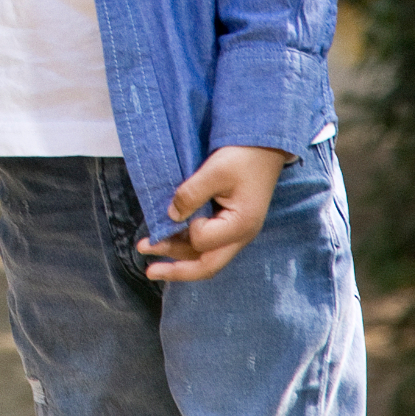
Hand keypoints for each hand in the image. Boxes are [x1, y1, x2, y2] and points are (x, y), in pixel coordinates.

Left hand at [137, 144, 290, 282]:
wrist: (266, 146)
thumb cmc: (243, 156)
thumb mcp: (216, 170)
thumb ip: (192, 194)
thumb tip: (171, 216)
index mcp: (240, 225)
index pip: (203, 241)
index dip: (184, 231)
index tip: (176, 211)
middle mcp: (240, 236)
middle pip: (207, 264)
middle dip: (176, 269)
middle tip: (148, 270)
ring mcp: (237, 231)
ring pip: (205, 255)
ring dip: (177, 254)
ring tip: (148, 250)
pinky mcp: (231, 223)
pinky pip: (208, 242)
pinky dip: (187, 244)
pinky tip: (170, 239)